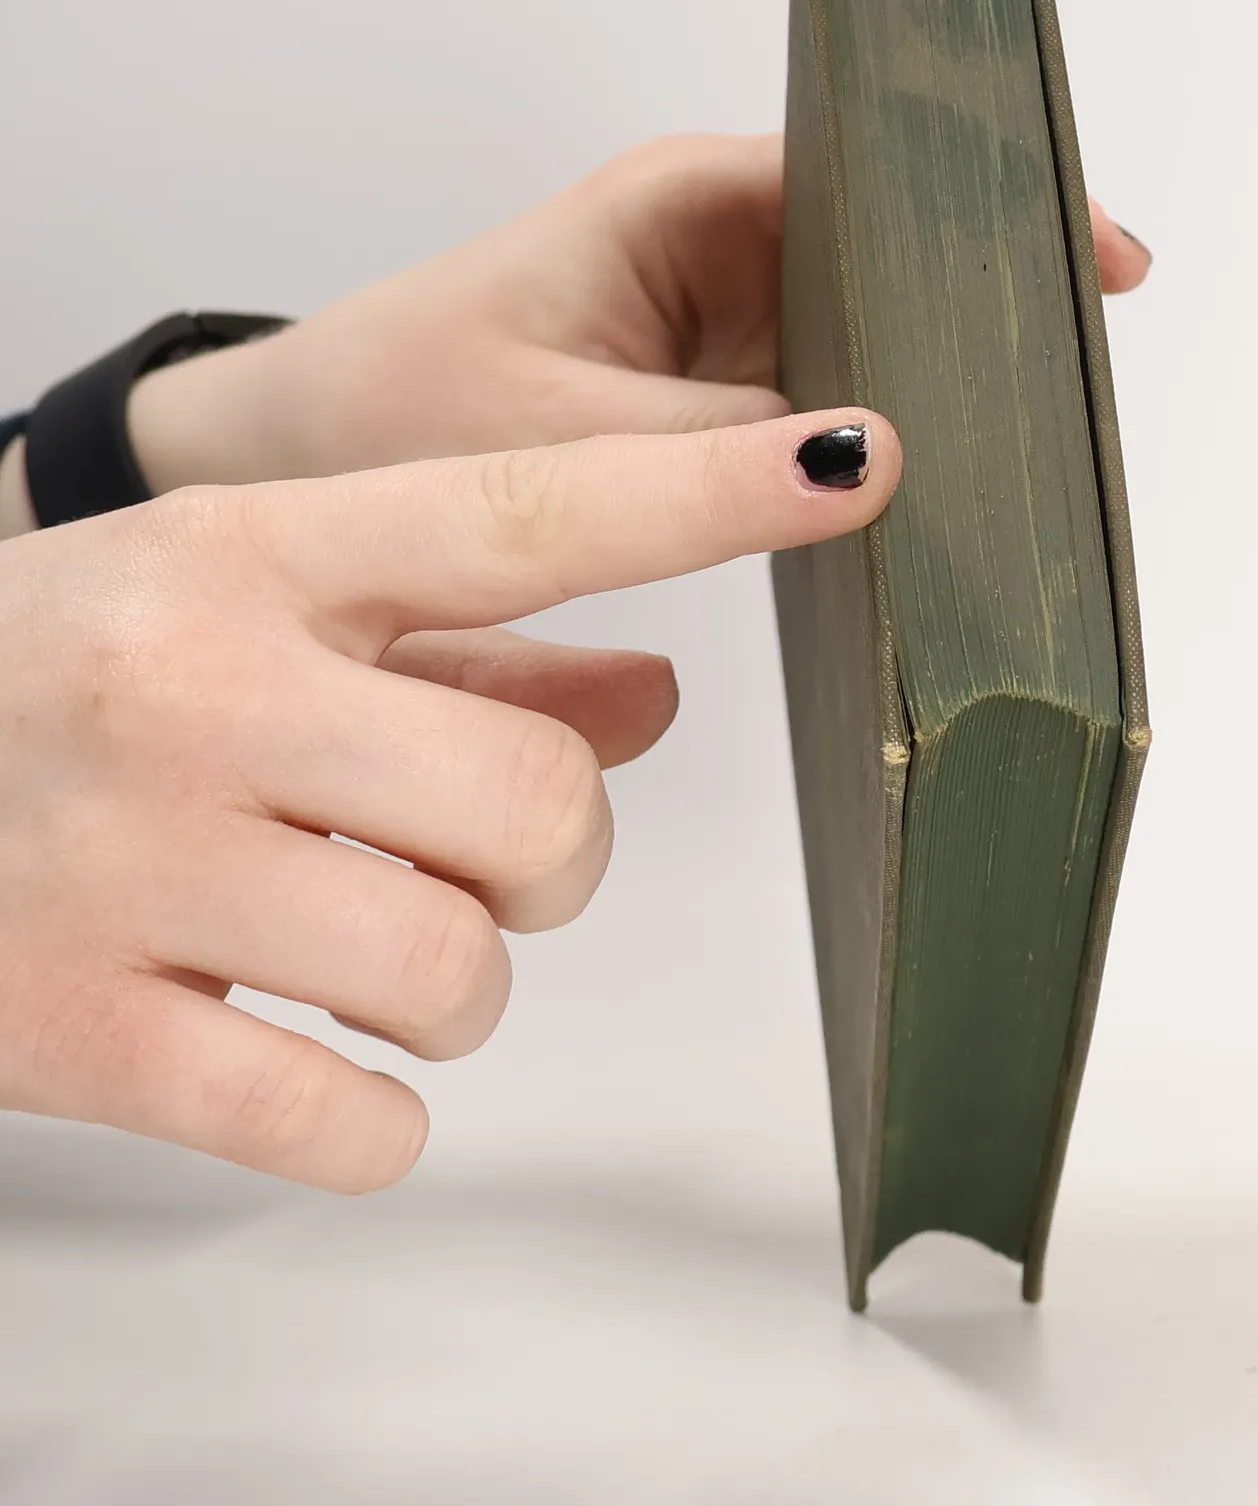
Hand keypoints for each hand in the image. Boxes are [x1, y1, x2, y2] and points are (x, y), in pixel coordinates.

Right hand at [0, 409, 898, 1188]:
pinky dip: (374, 1107)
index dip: (712, 490)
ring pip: (461, 966)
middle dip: (555, 858)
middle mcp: (197, 685)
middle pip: (542, 803)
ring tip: (359, 936)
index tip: (855, 462)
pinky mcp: (72, 1027)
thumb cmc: (70, 680)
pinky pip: (349, 1118)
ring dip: (461, 978)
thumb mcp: (255, 609)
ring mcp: (131, 861)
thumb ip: (473, 653)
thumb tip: (660, 698)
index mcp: (257, 556)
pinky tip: (301, 1040)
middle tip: (478, 852)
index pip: (528, 511)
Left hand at [122, 132, 1151, 498]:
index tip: (1096, 254)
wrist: (315, 460)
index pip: (877, 160)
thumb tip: (870, 455)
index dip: (993, 197)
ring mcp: (733, 312)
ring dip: (949, 366)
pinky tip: (944, 475)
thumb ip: (718, 447)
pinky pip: (841, 386)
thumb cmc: (396, 412)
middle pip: (903, 233)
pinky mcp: (729, 383)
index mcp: (686, 199)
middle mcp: (723, 236)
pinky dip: (891, 426)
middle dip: (994, 287)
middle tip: (1085, 368)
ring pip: (884, 314)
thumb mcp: (560, 435)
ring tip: (1040, 431)